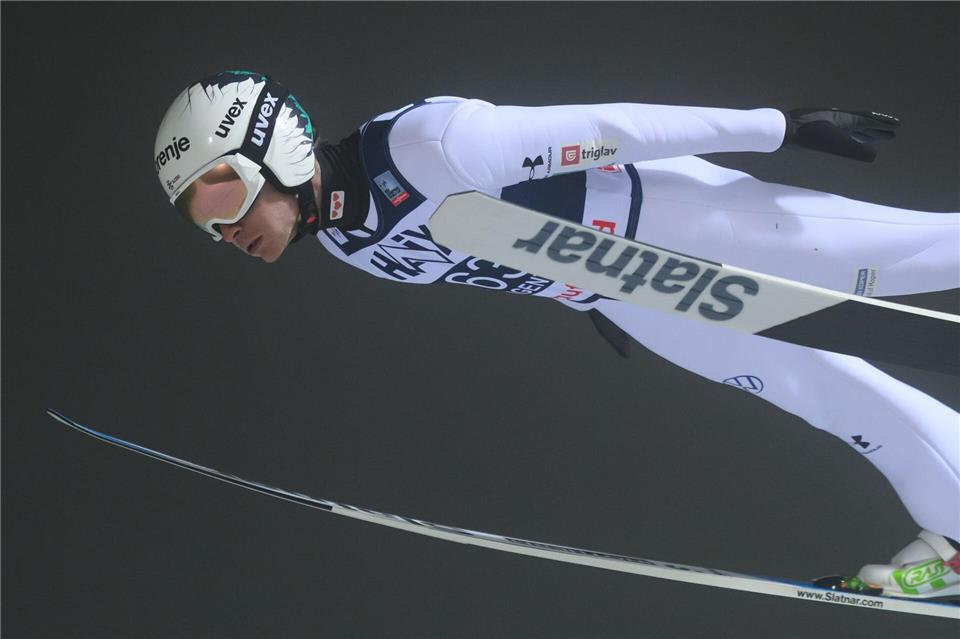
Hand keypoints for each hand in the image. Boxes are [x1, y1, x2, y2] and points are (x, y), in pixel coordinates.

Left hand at [781, 108, 900, 161]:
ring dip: (864, 132)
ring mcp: (829, 120)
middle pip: (864, 123)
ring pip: (851, 126)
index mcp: (847, 120)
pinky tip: (847, 139)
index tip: (897, 128)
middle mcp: (840, 117)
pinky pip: (840, 129)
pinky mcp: (819, 125)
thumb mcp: (835, 145)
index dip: (884, 126)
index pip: (870, 121)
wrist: (784, 128)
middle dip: (878, 130)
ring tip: (873, 139)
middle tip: (890, 135)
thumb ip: (855, 151)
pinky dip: (849, 134)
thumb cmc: (809, 137)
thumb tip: (874, 156)